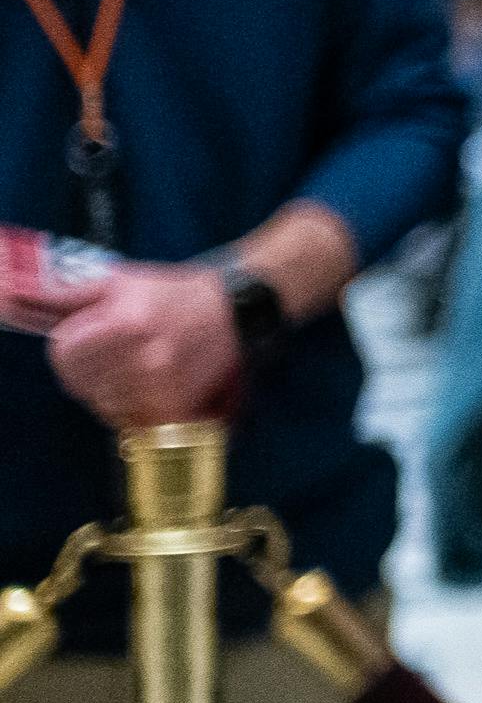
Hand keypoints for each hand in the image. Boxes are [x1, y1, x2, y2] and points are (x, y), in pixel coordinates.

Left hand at [42, 269, 240, 429]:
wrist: (237, 312)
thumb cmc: (173, 294)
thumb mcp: (120, 281)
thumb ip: (65, 293)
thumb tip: (12, 294)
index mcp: (125, 322)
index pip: (64, 351)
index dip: (70, 347)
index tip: (89, 339)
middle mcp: (143, 358)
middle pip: (81, 382)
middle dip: (90, 370)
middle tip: (118, 352)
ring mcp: (162, 387)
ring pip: (103, 404)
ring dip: (112, 391)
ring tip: (138, 368)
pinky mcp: (176, 408)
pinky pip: (130, 421)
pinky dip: (133, 410)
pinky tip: (150, 388)